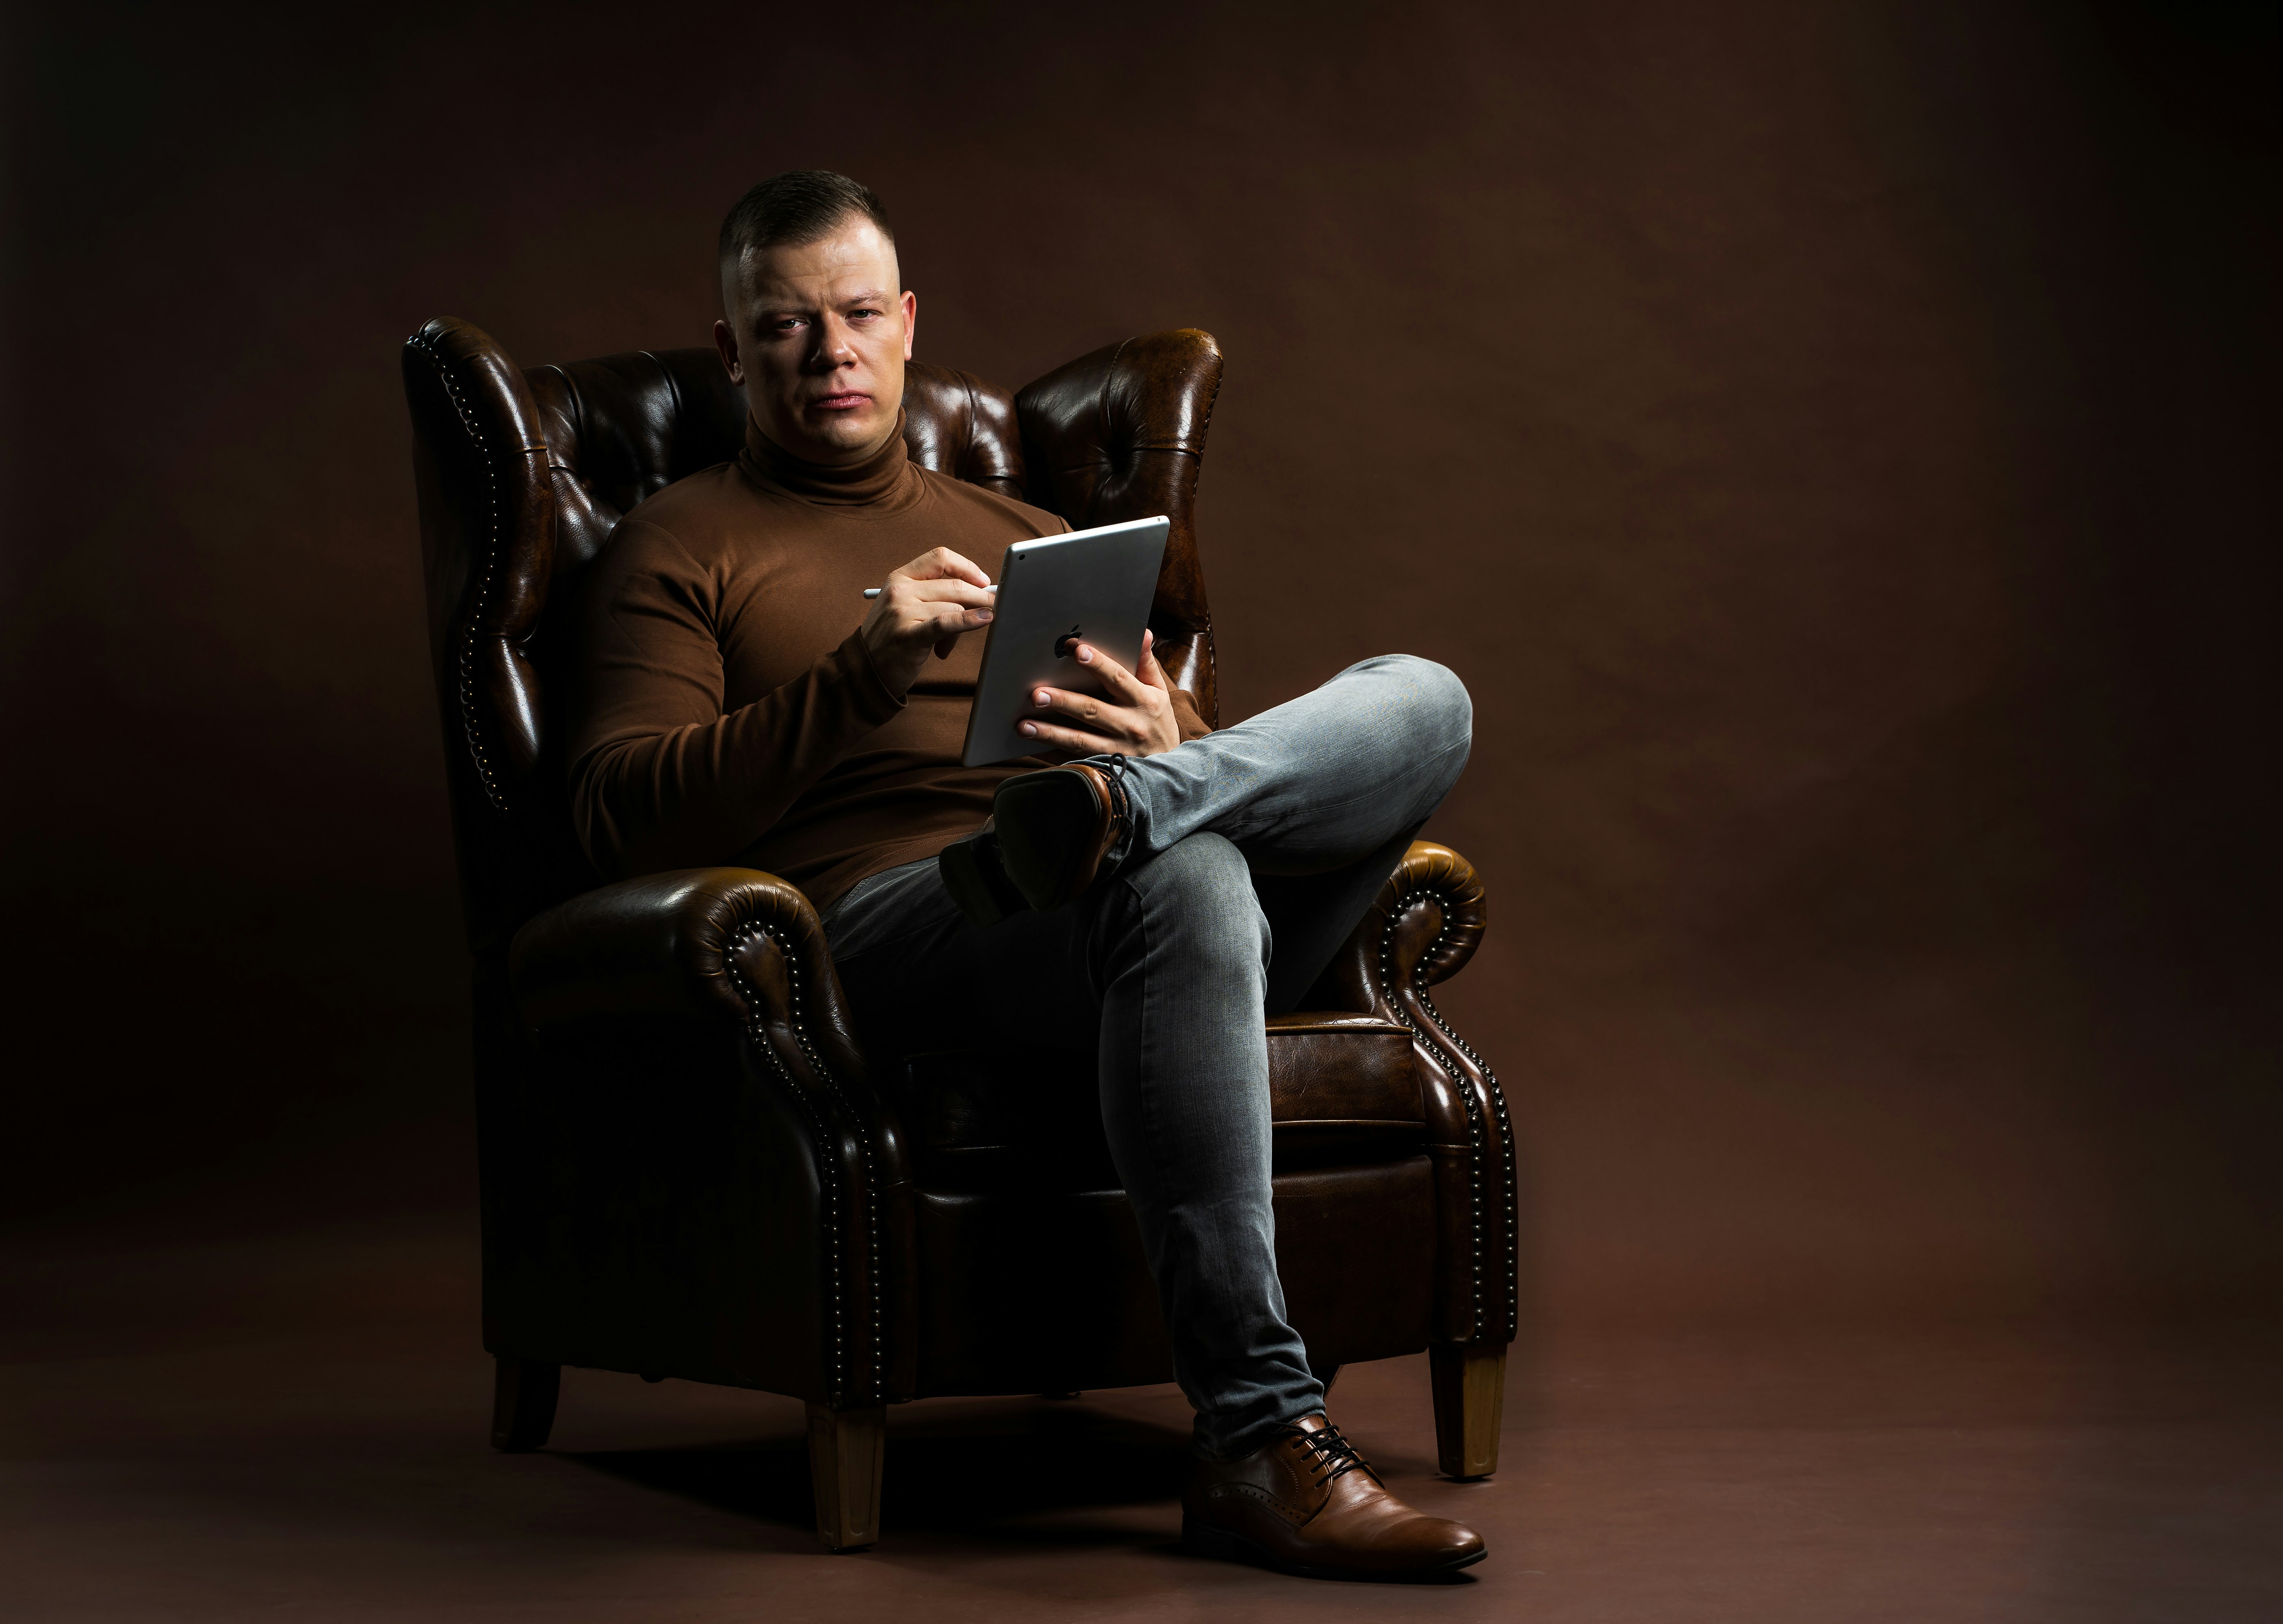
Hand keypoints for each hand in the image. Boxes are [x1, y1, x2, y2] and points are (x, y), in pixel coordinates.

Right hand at [859, 547, 996, 695]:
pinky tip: (985, 619)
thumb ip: (936, 597)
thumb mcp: (907, 608)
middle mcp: (899, 591)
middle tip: (996, 606)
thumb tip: (981, 596)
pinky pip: (947, 623)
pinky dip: (970, 621)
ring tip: (949, 644)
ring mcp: (902, 612)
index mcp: (899, 578)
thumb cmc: (893, 638)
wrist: (865, 670)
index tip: (983, 581)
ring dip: (965, 625)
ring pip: (954, 607)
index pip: (940, 558)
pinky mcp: (908, 635)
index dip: (967, 567)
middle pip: (954, 585)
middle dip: (981, 597)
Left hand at [1018, 629, 1183, 757]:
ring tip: (1023, 725)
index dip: (1098, 664)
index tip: (1076, 649)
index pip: (1118, 678)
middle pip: (1092, 710)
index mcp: (1143, 701)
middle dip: (1063, 701)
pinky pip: (1075, 762)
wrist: (1171, 772)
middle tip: (1036, 693)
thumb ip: (1145, 663)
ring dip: (1050, 732)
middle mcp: (1130, 726)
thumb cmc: (1157, 723)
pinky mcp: (1105, 769)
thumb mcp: (1158, 692)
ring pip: (1079, 740)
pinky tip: (1032, 749)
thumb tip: (1142, 631)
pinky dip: (1053, 757)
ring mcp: (1117, 751)